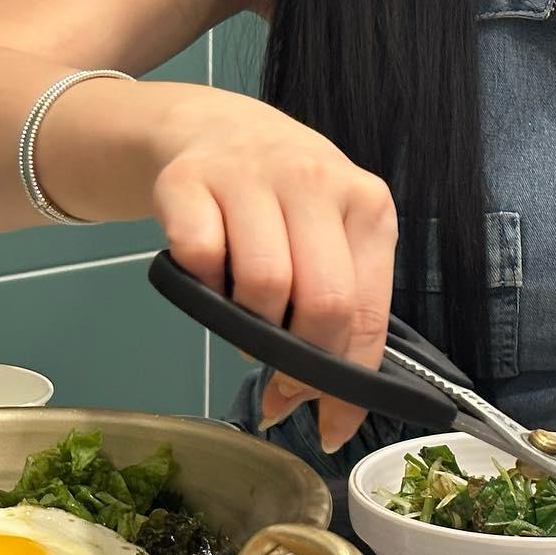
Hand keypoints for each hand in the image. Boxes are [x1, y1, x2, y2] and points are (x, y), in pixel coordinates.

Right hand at [149, 87, 395, 450]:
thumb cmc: (288, 200)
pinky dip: (202, 285)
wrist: (217, 128)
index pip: (366, 312)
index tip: (331, 426)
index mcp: (367, 204)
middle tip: (279, 378)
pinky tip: (210, 277)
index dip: (347, 382)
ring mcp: (250, 175)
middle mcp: (316, 180)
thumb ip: (339, 318)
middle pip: (323, 303)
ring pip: (262, 286)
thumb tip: (322, 414)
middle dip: (301, 362)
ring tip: (245, 317)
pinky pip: (200, 258)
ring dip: (249, 326)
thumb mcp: (333, 240)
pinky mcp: (188, 180)